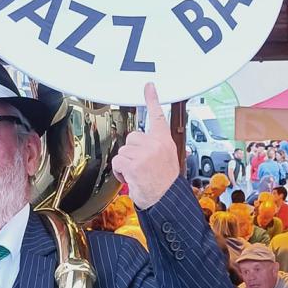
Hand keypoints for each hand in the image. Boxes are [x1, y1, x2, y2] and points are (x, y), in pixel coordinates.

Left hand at [112, 83, 178, 208]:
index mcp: (165, 141)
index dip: (153, 100)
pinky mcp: (133, 164)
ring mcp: (144, 154)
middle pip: (132, 137)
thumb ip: (158, 148)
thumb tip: (151, 145)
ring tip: (138, 174)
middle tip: (141, 166)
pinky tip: (131, 178)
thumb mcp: (169, 160)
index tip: (149, 86)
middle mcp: (155, 144)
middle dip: (132, 152)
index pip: (158, 116)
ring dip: (125, 164)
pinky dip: (120, 172)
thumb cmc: (166, 185)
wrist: (167, 201)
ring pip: (123, 151)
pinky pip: (118, 162)